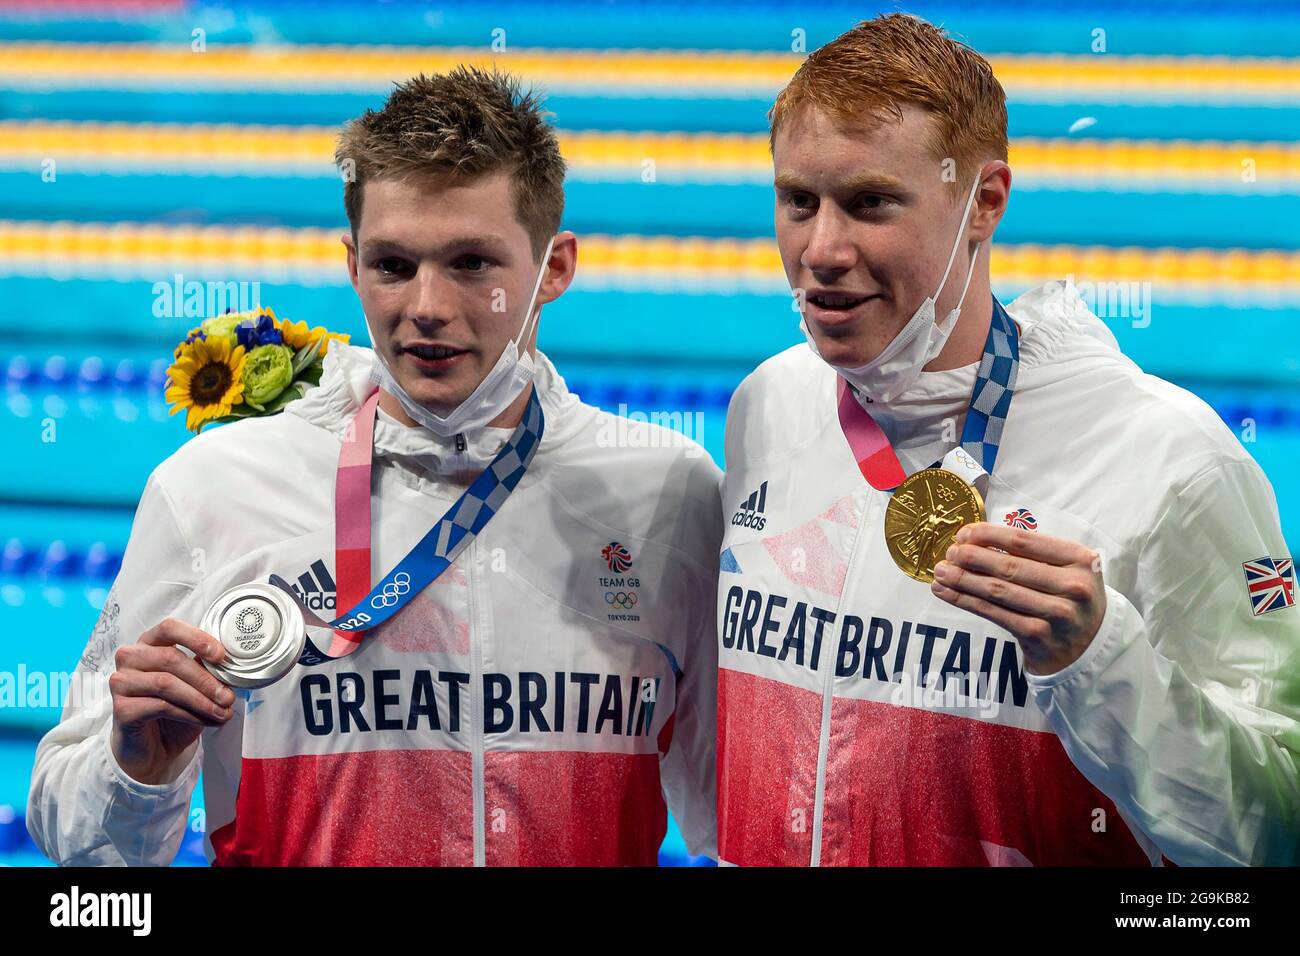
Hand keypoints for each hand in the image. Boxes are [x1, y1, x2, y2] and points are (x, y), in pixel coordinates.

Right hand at [109, 618, 234, 784]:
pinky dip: (189, 714)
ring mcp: (121, 682)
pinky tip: (205, 720)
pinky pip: (160, 706)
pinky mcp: (121, 708)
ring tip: (222, 711)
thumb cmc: (174, 710)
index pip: (169, 628)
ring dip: (201, 699)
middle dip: (206, 679)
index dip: (197, 639)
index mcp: (149, 644)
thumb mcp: (194, 685)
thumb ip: (205, 668)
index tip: (221, 656)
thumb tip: (228, 664)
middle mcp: (131, 658)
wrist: (153, 748)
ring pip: (167, 683)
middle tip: (228, 696)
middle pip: (171, 658)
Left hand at [929, 522, 1105, 675]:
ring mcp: (1056, 613)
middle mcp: (1073, 586)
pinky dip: (965, 600)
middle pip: (1009, 566)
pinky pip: (994, 613)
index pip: (1024, 541)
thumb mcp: (1067, 568)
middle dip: (971, 557)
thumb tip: (976, 538)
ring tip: (940, 571)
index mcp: (1080, 559)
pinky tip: (946, 592)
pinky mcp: (1038, 635)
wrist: (1090, 645)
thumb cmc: (1070, 596)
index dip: (988, 535)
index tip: (964, 533)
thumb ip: (1033, 552)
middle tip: (949, 553)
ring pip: (998, 591)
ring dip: (962, 579)